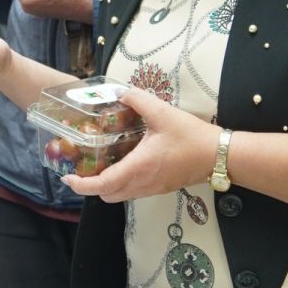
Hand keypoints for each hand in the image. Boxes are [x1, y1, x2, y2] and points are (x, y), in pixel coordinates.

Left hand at [61, 87, 219, 201]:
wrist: (219, 155)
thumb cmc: (192, 137)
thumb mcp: (162, 112)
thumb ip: (138, 100)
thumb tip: (119, 91)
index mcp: (139, 167)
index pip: (102, 185)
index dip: (81, 185)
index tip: (68, 177)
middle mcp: (142, 183)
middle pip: (106, 195)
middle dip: (90, 186)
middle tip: (82, 168)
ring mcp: (151, 189)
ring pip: (120, 196)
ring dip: (106, 186)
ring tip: (100, 164)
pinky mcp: (159, 188)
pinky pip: (133, 192)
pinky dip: (121, 183)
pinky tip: (123, 163)